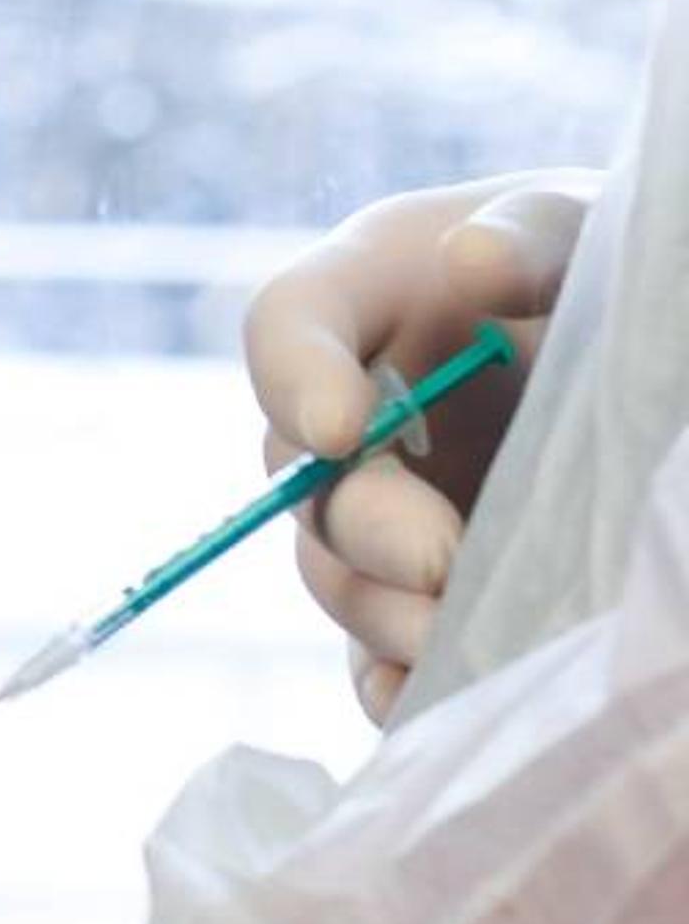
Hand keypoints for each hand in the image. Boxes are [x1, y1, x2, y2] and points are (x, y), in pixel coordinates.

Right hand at [239, 165, 594, 721]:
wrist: (639, 350)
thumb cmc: (596, 267)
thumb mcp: (575, 226)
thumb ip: (529, 233)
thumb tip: (473, 262)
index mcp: (362, 298)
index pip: (285, 325)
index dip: (292, 379)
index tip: (341, 428)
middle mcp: (354, 413)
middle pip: (305, 479)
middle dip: (365, 528)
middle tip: (441, 558)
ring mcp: (386, 507)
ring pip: (336, 575)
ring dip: (384, 614)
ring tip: (466, 636)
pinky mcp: (424, 588)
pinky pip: (376, 655)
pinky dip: (397, 686)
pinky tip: (446, 697)